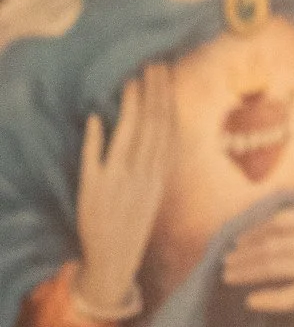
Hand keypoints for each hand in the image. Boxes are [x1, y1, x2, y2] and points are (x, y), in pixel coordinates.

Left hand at [76, 66, 173, 315]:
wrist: (114, 263)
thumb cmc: (130, 227)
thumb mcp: (147, 196)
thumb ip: (150, 166)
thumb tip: (152, 136)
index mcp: (157, 179)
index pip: (165, 132)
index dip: (166, 102)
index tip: (165, 74)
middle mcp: (143, 178)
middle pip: (152, 129)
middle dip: (154, 95)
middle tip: (153, 63)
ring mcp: (120, 184)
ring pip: (130, 139)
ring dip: (131, 109)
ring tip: (132, 80)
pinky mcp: (96, 191)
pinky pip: (96, 161)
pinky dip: (96, 140)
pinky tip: (96, 118)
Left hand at [223, 206, 293, 316]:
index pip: (278, 222)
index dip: (254, 231)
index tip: (240, 240)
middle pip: (270, 243)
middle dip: (243, 253)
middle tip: (224, 262)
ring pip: (274, 265)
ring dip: (247, 272)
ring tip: (228, 278)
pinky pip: (292, 294)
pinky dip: (269, 298)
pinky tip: (252, 301)